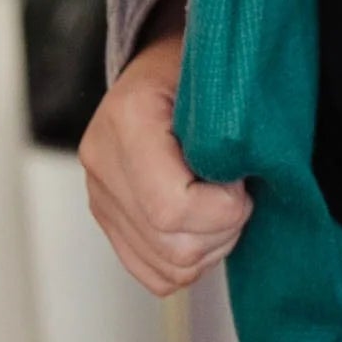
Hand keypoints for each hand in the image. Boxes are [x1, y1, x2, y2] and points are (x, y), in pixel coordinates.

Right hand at [79, 25, 251, 298]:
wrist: (165, 67)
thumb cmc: (200, 71)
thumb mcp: (222, 85)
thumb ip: (231, 135)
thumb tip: (238, 189)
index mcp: (128, 119)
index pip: (172, 208)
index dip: (223, 209)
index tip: (241, 184)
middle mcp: (102, 161)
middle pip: (173, 246)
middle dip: (223, 231)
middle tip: (237, 195)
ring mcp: (100, 195)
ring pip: (167, 268)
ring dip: (209, 248)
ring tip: (219, 207)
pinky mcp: (107, 219)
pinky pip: (153, 275)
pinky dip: (188, 261)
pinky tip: (201, 226)